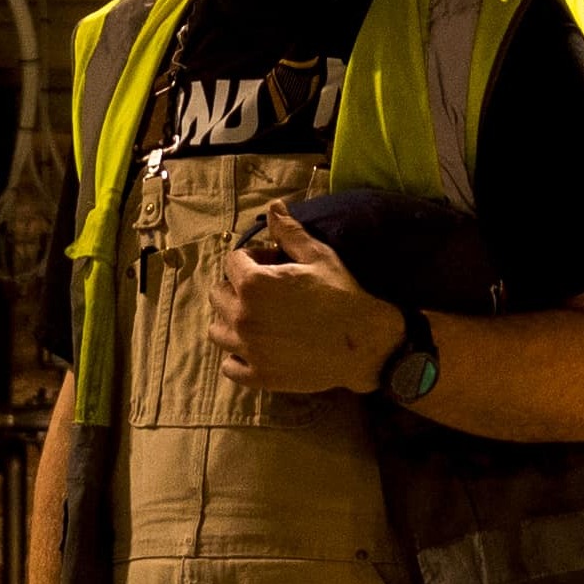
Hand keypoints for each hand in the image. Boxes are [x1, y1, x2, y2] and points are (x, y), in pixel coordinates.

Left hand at [212, 203, 403, 398]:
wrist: (365, 344)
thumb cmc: (343, 295)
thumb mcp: (318, 256)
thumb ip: (289, 232)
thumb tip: (273, 207)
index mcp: (253, 284)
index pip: (232, 261)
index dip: (254, 259)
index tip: (275, 265)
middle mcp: (243, 316)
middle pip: (218, 295)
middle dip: (237, 288)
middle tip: (267, 292)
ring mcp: (248, 349)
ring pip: (217, 331)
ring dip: (231, 321)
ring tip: (258, 319)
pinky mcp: (258, 376)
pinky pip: (229, 366)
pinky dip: (238, 357)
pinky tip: (258, 349)